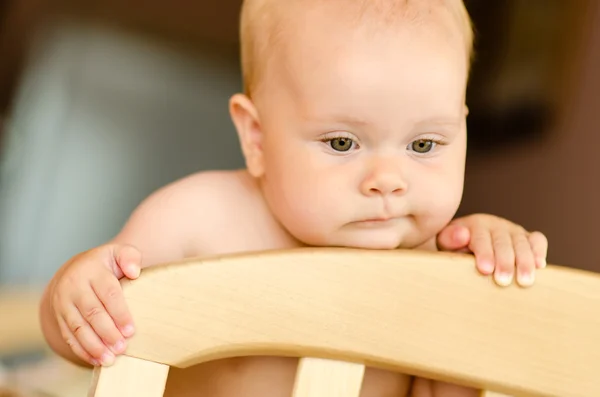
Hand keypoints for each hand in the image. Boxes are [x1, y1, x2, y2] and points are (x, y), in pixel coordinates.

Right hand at [49, 244, 141, 365]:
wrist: (75, 270)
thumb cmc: (105, 264)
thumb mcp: (118, 253)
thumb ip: (130, 257)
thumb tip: (135, 272)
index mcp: (91, 269)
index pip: (108, 293)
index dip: (119, 313)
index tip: (131, 330)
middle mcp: (73, 286)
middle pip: (92, 312)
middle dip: (107, 332)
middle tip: (122, 347)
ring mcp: (63, 303)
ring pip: (77, 327)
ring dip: (93, 345)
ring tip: (109, 359)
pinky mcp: (58, 317)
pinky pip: (68, 336)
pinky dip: (81, 350)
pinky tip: (96, 360)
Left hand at [437, 214, 547, 286]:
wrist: (464, 242)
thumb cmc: (453, 247)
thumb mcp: (445, 243)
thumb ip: (450, 239)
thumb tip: (462, 234)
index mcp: (475, 225)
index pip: (480, 238)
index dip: (484, 253)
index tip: (485, 269)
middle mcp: (495, 225)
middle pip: (502, 242)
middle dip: (504, 261)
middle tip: (504, 281)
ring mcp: (513, 231)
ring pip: (521, 242)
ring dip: (524, 261)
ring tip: (524, 281)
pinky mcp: (526, 238)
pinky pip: (537, 240)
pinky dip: (539, 251)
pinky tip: (540, 266)